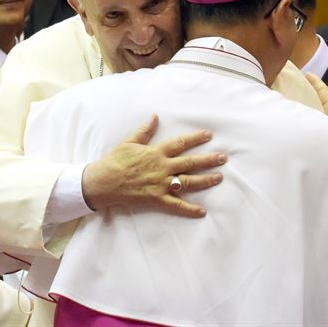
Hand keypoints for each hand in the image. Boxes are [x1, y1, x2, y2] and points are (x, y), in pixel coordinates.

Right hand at [82, 115, 225, 217]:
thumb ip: (145, 130)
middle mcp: (162, 167)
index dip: (196, 138)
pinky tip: (202, 211)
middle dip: (208, 159)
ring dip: (205, 180)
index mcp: (156, 152)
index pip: (180, 143)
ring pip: (188, 182)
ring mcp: (161, 184)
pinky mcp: (157, 199)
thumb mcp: (129, 142)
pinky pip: (176, 205)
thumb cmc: (115, 160)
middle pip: (190, 162)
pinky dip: (190, 209)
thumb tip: (155, 117)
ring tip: (219, 177)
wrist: (104, 181)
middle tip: (223, 158)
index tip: (209, 135)